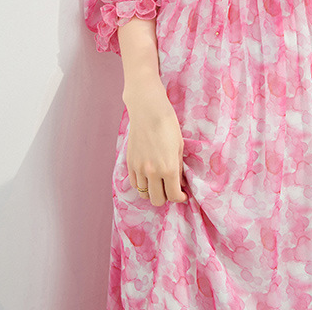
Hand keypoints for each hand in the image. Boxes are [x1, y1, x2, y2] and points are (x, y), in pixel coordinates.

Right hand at [124, 83, 188, 205]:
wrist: (148, 111)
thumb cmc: (168, 125)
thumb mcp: (179, 147)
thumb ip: (178, 168)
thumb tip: (179, 183)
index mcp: (169, 169)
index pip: (173, 195)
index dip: (179, 197)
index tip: (182, 195)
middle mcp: (152, 172)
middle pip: (157, 200)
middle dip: (166, 197)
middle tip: (170, 189)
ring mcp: (139, 169)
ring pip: (144, 194)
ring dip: (152, 191)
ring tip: (159, 182)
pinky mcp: (130, 163)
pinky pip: (134, 184)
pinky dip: (142, 184)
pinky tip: (148, 177)